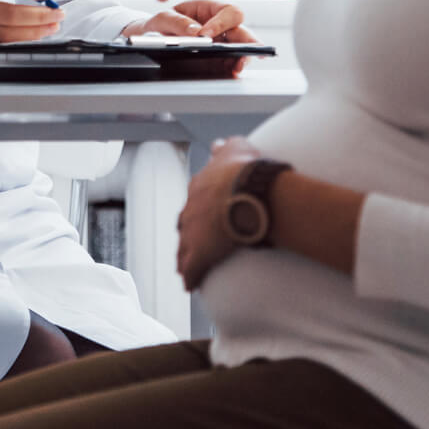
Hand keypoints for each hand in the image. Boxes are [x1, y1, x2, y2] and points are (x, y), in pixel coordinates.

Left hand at [121, 0, 256, 73]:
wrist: (151, 39)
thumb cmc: (161, 23)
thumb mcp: (163, 18)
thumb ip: (177, 22)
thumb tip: (196, 32)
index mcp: (208, 8)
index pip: (227, 12)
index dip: (220, 23)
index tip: (206, 35)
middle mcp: (219, 25)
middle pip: (241, 30)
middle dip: (246, 41)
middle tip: (244, 52)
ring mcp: (221, 43)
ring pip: (240, 48)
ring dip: (242, 57)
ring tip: (238, 67)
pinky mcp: (217, 60)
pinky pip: (230, 63)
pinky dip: (232, 68)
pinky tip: (232, 73)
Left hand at [176, 135, 260, 290]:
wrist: (245, 190)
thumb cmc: (244, 169)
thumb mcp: (236, 148)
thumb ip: (226, 147)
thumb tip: (218, 143)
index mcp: (199, 188)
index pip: (194, 201)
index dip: (198, 210)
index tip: (202, 217)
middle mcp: (190, 211)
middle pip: (185, 226)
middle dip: (188, 235)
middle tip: (191, 244)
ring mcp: (192, 233)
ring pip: (184, 249)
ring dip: (184, 259)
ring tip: (184, 270)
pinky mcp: (200, 254)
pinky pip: (192, 269)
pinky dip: (191, 277)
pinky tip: (191, 285)